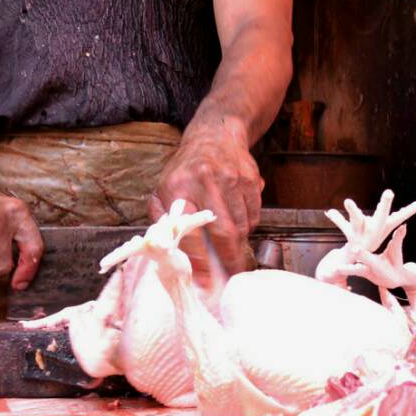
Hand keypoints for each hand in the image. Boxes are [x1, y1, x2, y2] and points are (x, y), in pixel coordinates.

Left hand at [149, 121, 261, 275]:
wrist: (215, 135)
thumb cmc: (185, 169)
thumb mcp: (163, 187)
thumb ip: (162, 217)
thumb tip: (167, 250)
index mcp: (178, 187)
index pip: (188, 231)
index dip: (197, 259)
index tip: (203, 280)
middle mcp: (206, 181)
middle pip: (223, 231)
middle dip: (229, 258)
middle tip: (231, 276)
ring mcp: (231, 179)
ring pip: (242, 224)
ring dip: (240, 245)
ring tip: (236, 256)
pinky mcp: (250, 178)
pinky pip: (254, 213)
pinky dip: (249, 226)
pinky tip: (241, 228)